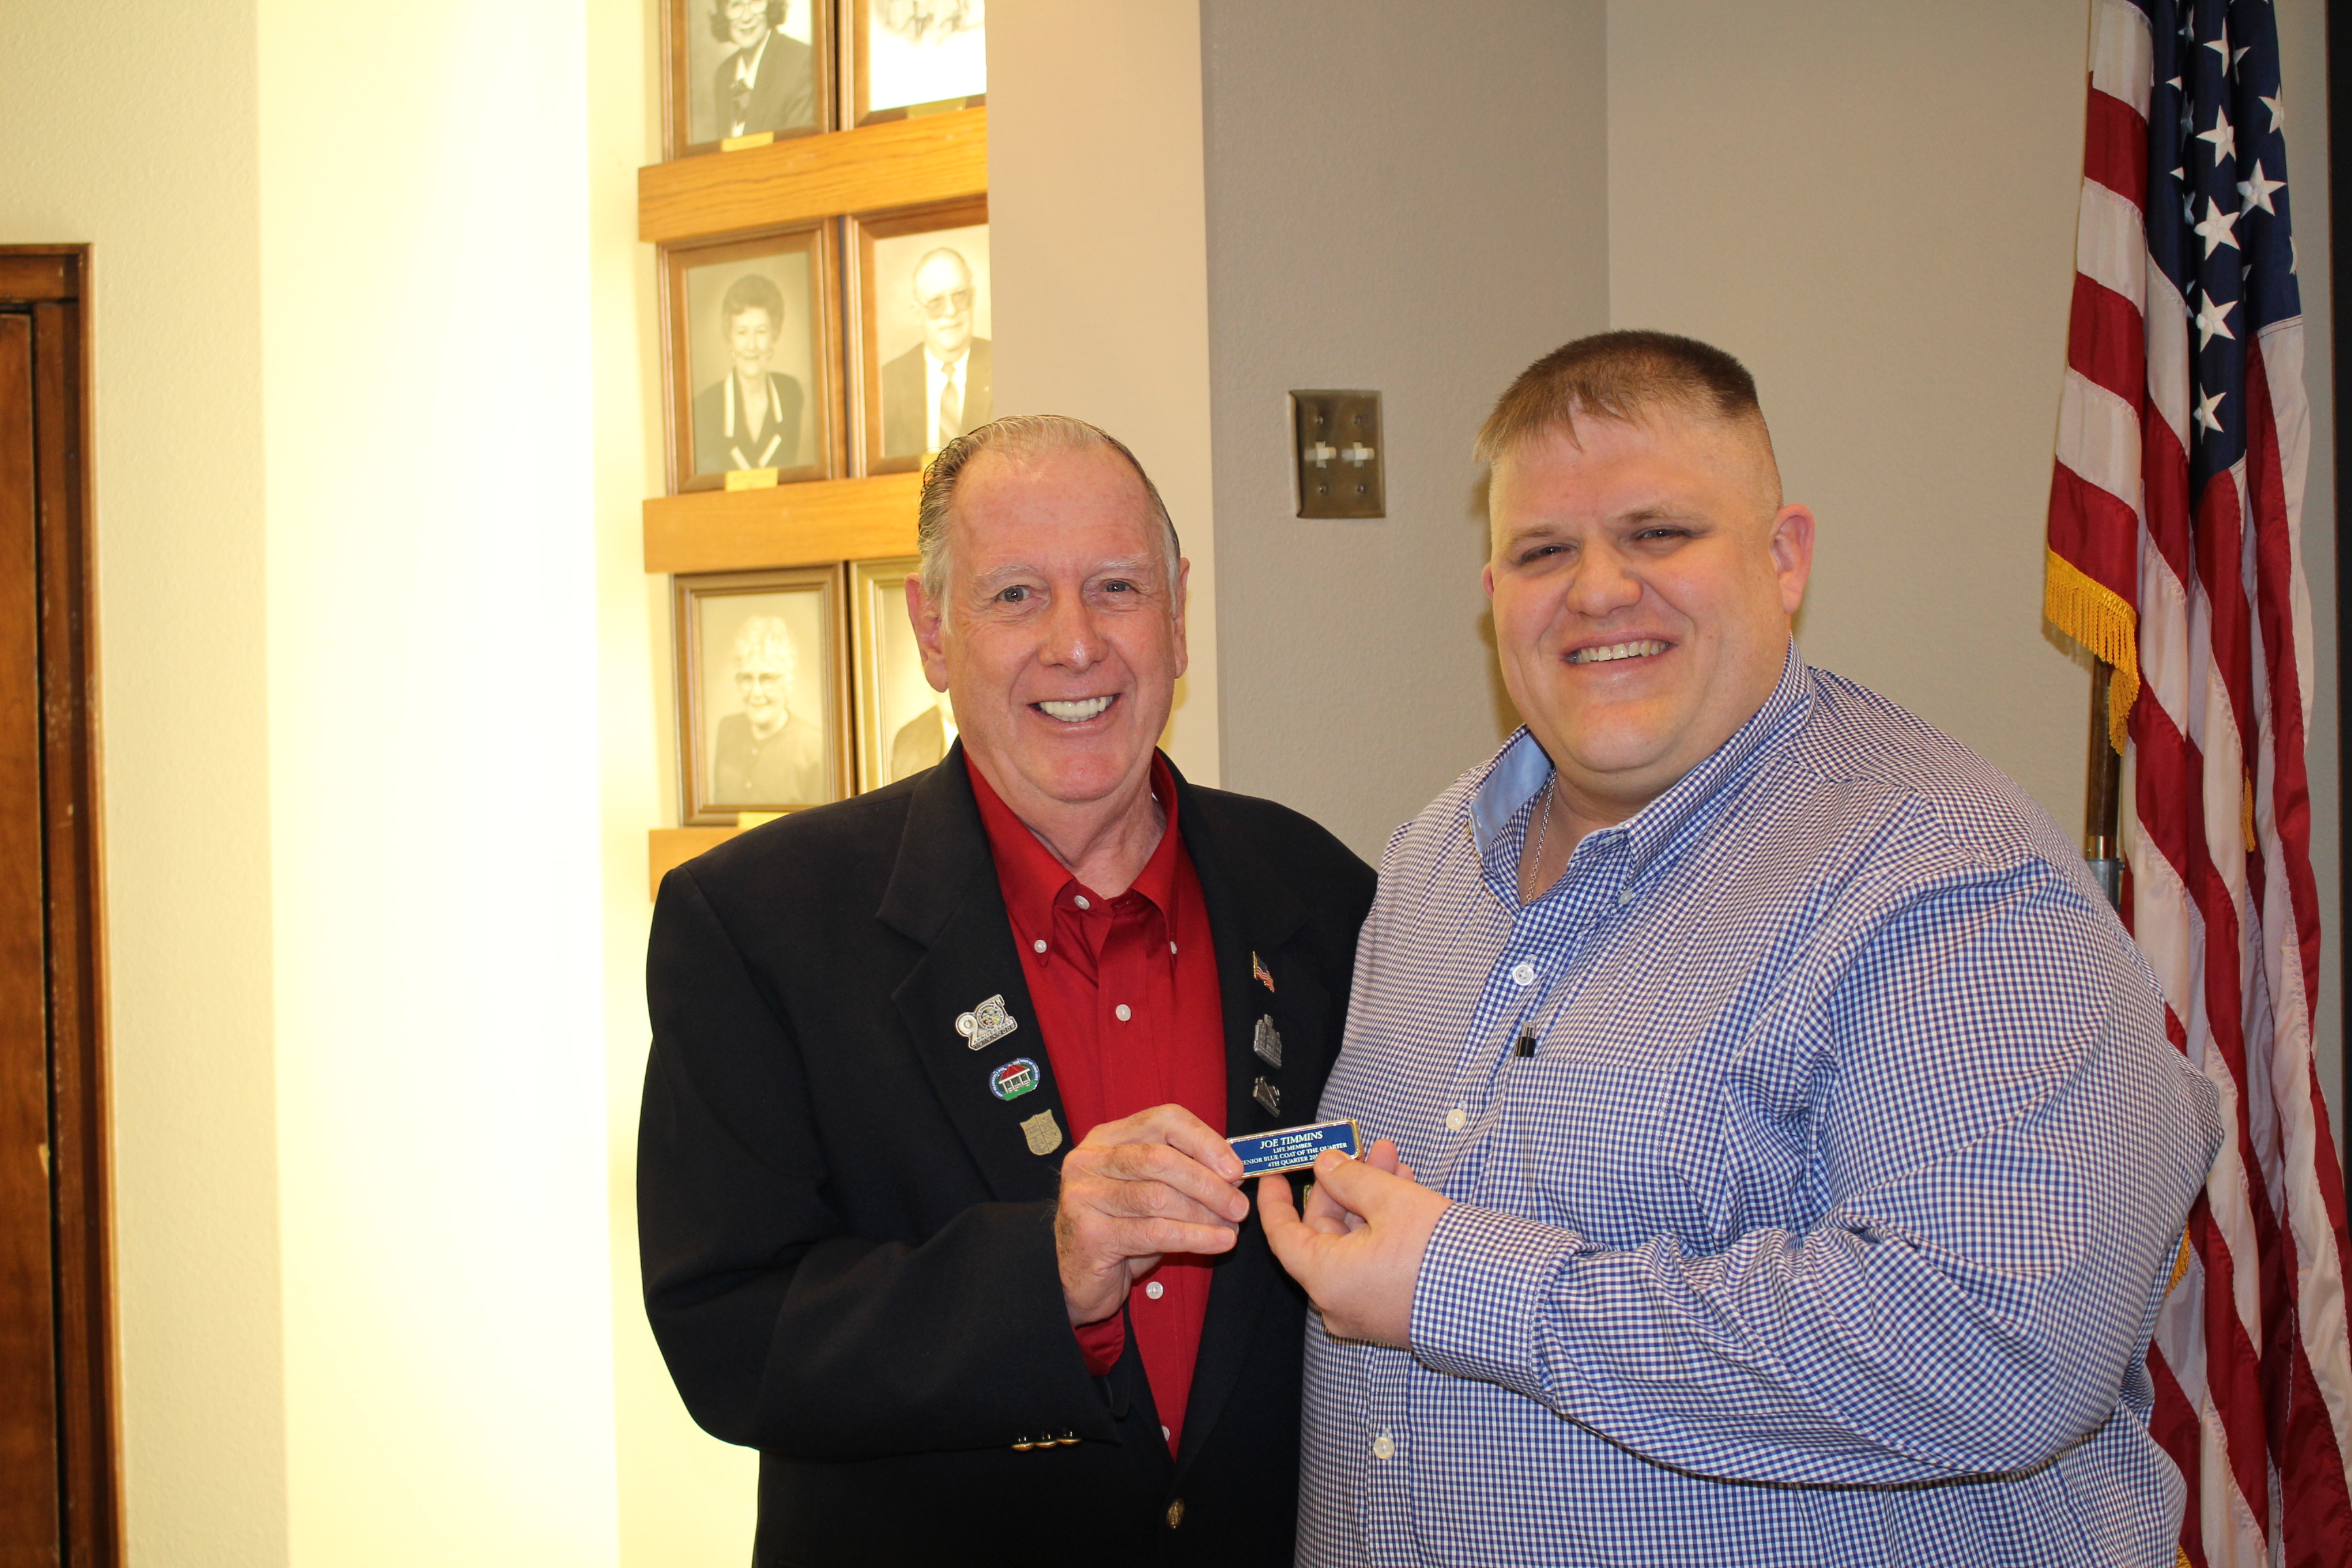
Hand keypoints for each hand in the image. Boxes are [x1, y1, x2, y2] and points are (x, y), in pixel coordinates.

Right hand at [1055, 1103, 1247, 1326]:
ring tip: (1231, 1228)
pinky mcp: (1090, 1233)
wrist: (1076, 1279)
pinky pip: (1154, 1232)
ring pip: (1158, 1196)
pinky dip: (1194, 1237)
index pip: (1163, 1120)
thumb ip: (1182, 1176)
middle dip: (1208, 1183)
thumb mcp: (1150, 1193)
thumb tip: (1234, 1172)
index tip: (1235, 1168)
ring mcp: (1085, 1195)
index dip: (1204, 1140)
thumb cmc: (1120, 1231)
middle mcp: (1090, 1160)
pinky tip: (1218, 1243)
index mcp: (1107, 1138)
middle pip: (1161, 1158)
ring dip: (1204, 1214)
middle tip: (1239, 1206)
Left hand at [1259, 1141, 1449, 1346]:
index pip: (1283, 1235)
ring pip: (1355, 1243)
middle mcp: (1339, 1302)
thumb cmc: (1440, 1255)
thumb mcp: (1391, 1201)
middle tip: (1366, 1151)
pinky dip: (1383, 1229)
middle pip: (1325, 1233)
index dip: (1276, 1200)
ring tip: (1395, 1163)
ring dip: (1371, 1200)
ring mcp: (1366, 1310)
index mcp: (1326, 1279)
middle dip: (1346, 1185)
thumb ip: (1351, 1179)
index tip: (1275, 1173)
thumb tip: (1328, 1166)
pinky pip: (1374, 1262)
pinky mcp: (1392, 1311)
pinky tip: (1406, 1192)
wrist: (1499, 1300)